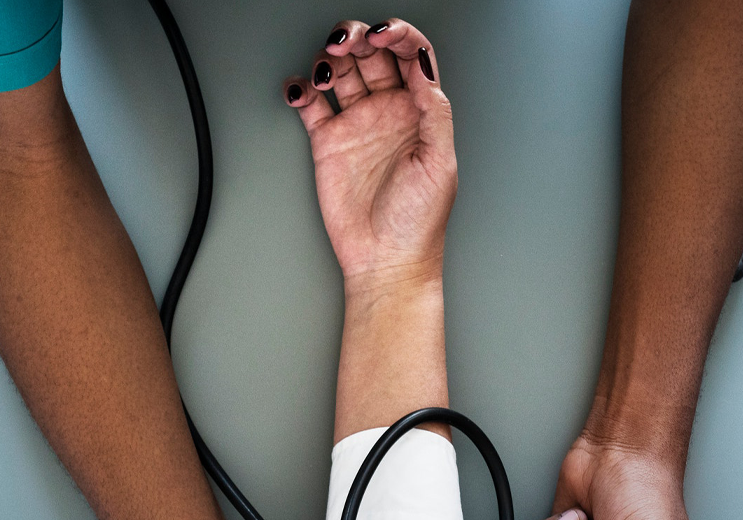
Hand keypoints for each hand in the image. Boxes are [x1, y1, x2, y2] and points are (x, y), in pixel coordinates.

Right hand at [284, 18, 456, 283]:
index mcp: (419, 112)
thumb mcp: (441, 164)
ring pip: (340, 70)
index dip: (398, 35)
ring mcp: (357, 125)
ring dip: (329, 57)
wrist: (385, 261)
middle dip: (358, 37)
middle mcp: (388, 112)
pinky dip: (301, 88)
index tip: (383, 35)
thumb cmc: (418, 223)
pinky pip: (311, 104)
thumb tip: (423, 65)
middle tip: (346, 43)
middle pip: (372, 54)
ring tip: (325, 68)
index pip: (411, 54)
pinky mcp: (328, 143)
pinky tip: (301, 89)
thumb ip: (435, 111)